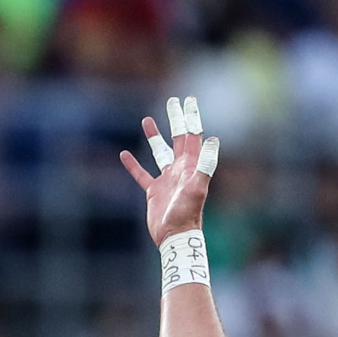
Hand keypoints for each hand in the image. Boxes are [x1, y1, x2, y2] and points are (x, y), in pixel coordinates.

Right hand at [119, 96, 220, 245]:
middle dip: (175, 119)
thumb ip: (205, 164)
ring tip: (146, 120)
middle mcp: (180, 169)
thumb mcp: (197, 187)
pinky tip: (125, 154)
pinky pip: (142, 174)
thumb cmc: (187, 213)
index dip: (190, 117)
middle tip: (172, 101)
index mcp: (191, 165)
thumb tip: (213, 139)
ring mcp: (167, 179)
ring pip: (159, 152)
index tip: (187, 99)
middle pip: (177, 138)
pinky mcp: (154, 191)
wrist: (175, 237)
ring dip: (154, 136)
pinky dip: (133, 164)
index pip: (191, 135)